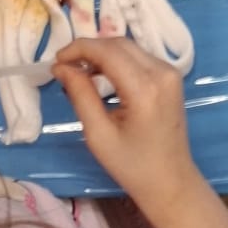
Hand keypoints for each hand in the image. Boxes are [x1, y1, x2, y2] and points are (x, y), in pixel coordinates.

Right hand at [54, 36, 198, 220]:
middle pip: (119, 44)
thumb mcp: (99, 135)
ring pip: (129, 48)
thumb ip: (80, 95)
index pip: (108, 51)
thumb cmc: (133, 166)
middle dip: (89, 49)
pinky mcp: (171, 76)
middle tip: (65, 67)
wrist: (171, 183)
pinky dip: (117, 60)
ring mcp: (170, 72)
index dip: (79, 49)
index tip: (56, 60)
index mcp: (145, 89)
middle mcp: (162, 72)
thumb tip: (61, 67)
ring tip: (79, 72)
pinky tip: (101, 75)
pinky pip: (139, 57)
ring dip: (102, 54)